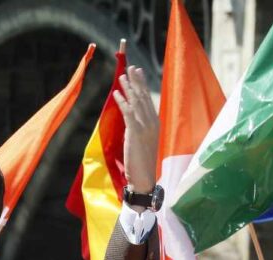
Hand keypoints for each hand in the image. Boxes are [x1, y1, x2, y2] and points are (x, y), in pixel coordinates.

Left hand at [114, 66, 158, 193]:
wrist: (144, 179)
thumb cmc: (141, 163)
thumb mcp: (141, 142)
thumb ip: (137, 129)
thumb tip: (130, 119)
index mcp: (155, 124)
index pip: (148, 100)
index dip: (143, 86)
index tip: (138, 73)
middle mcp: (152, 123)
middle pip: (144, 97)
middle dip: (137, 81)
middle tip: (131, 68)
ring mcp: (146, 127)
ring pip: (137, 102)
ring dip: (129, 88)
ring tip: (122, 76)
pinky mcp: (136, 133)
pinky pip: (128, 113)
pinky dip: (123, 101)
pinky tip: (117, 93)